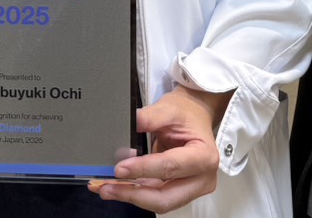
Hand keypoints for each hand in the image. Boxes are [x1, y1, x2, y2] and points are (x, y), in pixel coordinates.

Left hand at [89, 85, 230, 213]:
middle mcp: (202, 178)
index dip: (143, 169)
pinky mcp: (180, 192)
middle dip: (135, 194)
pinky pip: (156, 197)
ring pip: (160, 201)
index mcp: (204, 156)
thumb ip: (148, 118)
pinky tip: (118, 187)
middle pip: (166, 197)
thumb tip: (126, 126)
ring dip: (132, 196)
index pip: (170, 166)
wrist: (195, 117)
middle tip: (108, 187)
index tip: (120, 168)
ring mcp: (192, 189)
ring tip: (107, 188)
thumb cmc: (186, 114)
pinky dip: (136, 193)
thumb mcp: (168, 109)